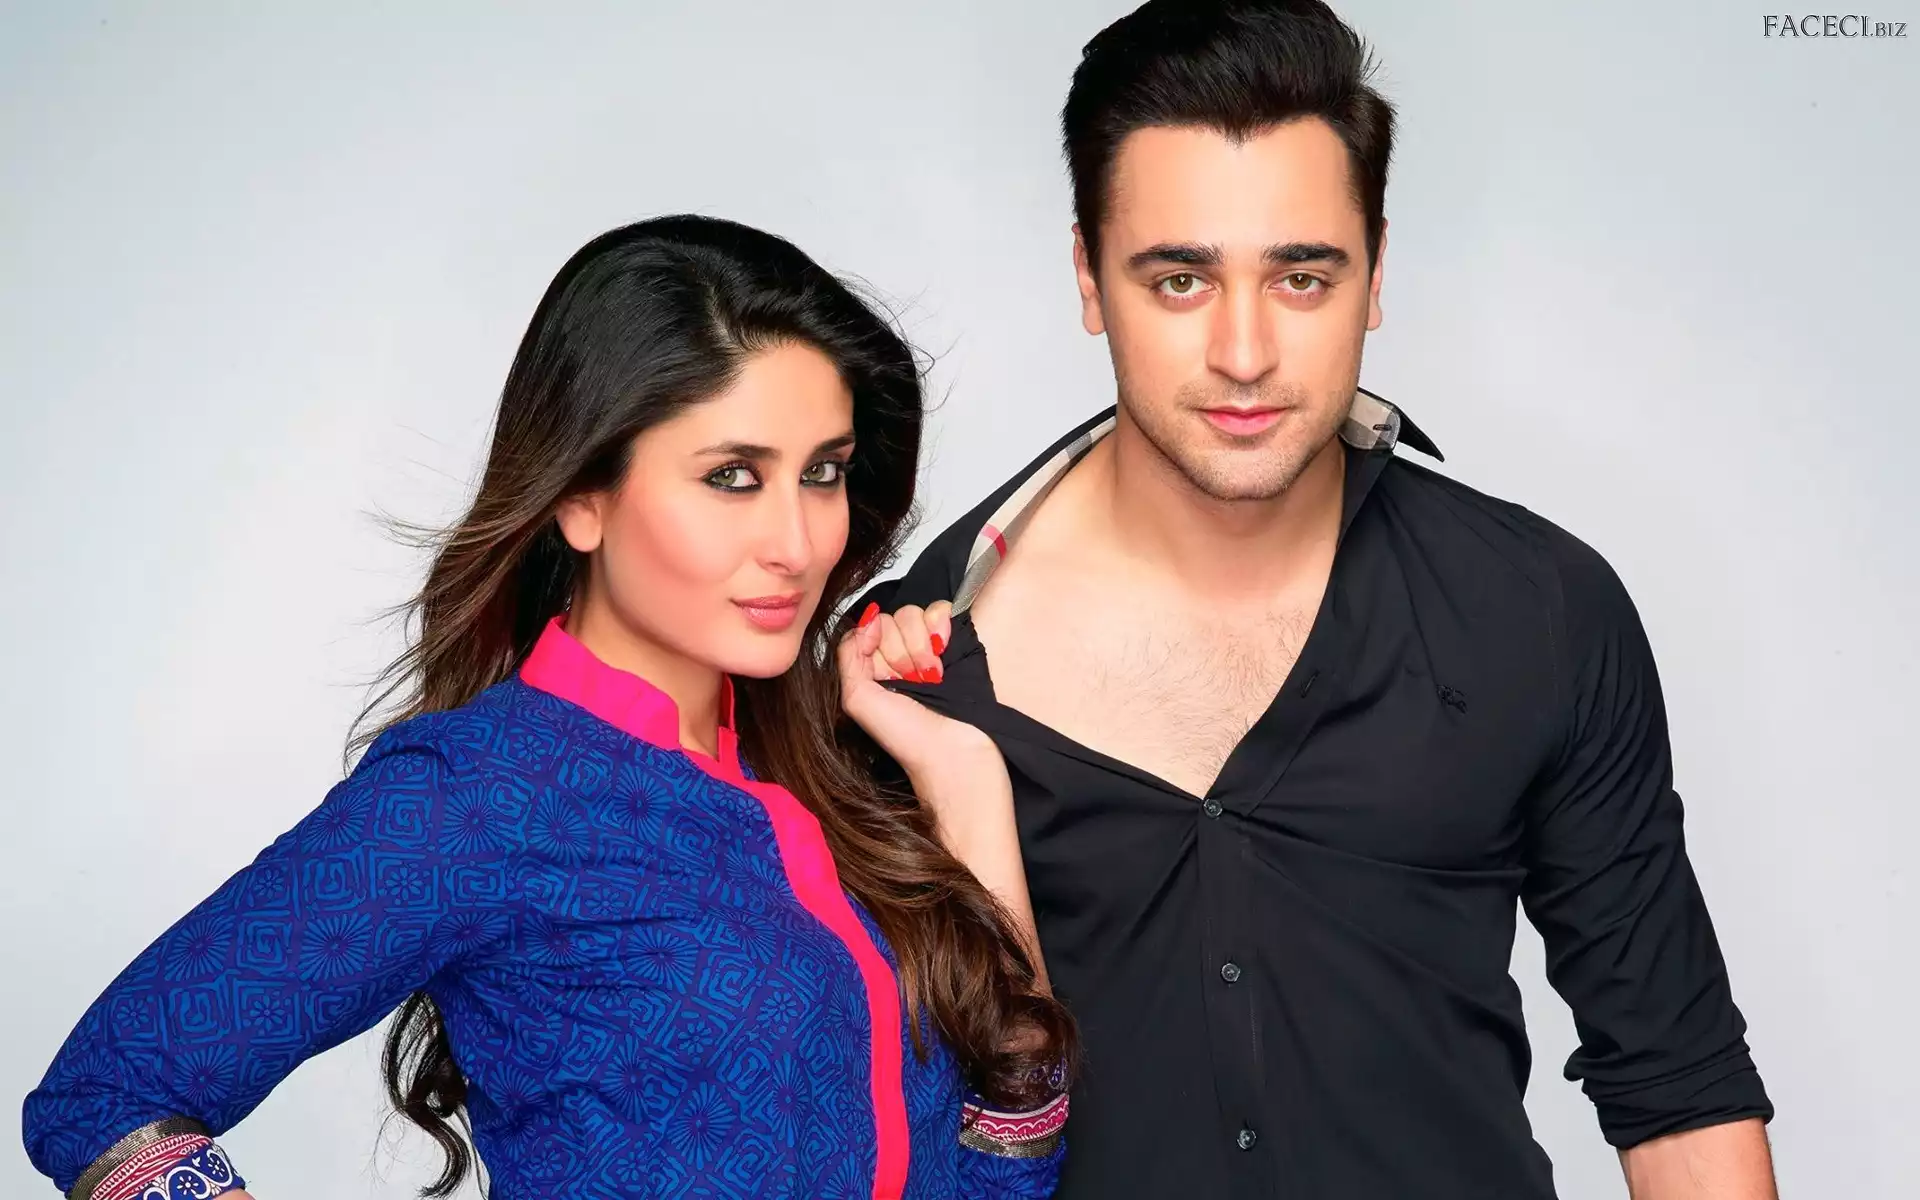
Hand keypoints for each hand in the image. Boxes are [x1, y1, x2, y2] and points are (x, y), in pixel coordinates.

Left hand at [838, 601, 989, 780]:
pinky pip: (939, 610)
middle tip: (911, 681)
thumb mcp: (857, 699)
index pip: (866, 628)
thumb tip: (867, 621)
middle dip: (900, 652)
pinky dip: (940, 629)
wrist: (951, 751)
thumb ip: (848, 654)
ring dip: (921, 648)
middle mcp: (896, 655)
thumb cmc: (906, 736)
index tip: (887, 673)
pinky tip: (943, 655)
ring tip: (931, 678)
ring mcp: (924, 646)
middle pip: (890, 619)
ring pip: (914, 614)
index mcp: (872, 667)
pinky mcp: (951, 640)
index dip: (877, 647)